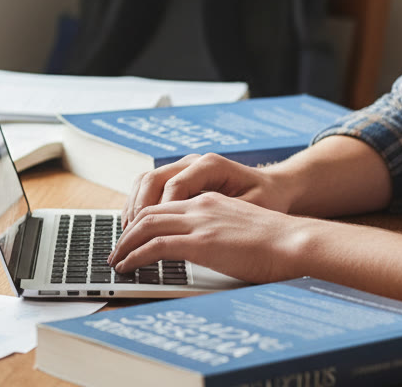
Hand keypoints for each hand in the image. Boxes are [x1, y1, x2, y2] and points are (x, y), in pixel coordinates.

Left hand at [110, 191, 304, 283]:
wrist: (294, 242)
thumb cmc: (278, 243)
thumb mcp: (243, 227)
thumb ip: (222, 231)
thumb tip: (213, 248)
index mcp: (210, 201)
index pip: (165, 206)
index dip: (143, 220)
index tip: (131, 236)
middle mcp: (200, 206)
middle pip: (149, 213)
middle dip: (127, 231)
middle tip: (116, 249)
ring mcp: (199, 223)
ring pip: (146, 226)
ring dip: (125, 244)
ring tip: (116, 260)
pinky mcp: (201, 243)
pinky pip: (156, 247)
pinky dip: (136, 256)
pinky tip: (129, 267)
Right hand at [120, 153, 290, 227]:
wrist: (275, 187)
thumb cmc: (267, 199)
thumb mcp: (252, 209)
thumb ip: (222, 217)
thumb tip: (194, 235)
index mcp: (210, 165)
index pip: (174, 185)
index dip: (159, 212)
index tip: (148, 237)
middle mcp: (193, 162)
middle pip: (153, 179)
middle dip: (138, 211)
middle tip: (128, 240)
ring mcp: (183, 167)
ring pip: (146, 181)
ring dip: (133, 207)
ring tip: (126, 235)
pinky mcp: (179, 178)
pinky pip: (150, 186)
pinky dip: (138, 204)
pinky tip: (133, 225)